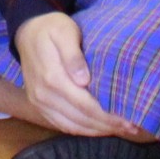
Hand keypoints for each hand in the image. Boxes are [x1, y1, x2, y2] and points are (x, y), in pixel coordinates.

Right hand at [13, 13, 147, 139]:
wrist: (27, 31)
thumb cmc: (51, 28)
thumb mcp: (64, 32)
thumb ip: (72, 55)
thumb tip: (83, 80)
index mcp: (51, 77)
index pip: (84, 105)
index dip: (107, 116)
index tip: (128, 120)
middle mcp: (43, 95)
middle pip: (80, 119)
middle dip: (107, 126)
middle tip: (132, 128)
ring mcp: (39, 102)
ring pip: (71, 126)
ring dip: (95, 131)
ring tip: (118, 129)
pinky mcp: (38, 105)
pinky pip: (61, 124)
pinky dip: (80, 130)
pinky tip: (96, 128)